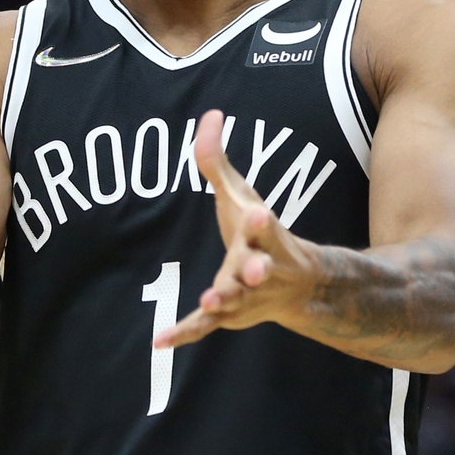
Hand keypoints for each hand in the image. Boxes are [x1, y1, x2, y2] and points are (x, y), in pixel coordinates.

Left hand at [155, 110, 315, 348]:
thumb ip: (218, 160)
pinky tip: (159, 340)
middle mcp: (259, 266)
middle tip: (257, 269)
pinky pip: (204, 326)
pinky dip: (183, 334)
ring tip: (210, 300)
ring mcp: (244, 295)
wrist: (296, 285)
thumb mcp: (240, 194)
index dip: (260, 221)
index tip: (259, 212)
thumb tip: (211, 113)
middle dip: (256, 267)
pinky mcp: (227, 316)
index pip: (263, 226)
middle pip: (257, 267)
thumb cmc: (258, 232)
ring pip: (236, 299)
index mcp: (262, 234)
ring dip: (225, 300)